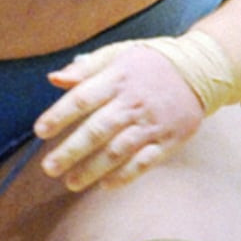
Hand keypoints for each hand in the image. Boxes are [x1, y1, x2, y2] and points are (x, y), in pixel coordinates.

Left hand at [34, 41, 205, 191]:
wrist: (200, 71)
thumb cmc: (149, 63)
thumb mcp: (117, 55)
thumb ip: (85, 69)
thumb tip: (53, 79)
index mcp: (117, 78)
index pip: (82, 98)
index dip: (59, 115)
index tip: (40, 131)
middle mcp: (134, 102)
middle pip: (97, 130)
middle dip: (71, 151)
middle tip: (49, 168)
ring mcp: (152, 123)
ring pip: (118, 150)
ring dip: (93, 169)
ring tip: (71, 183)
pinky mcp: (169, 139)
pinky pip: (144, 162)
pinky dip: (124, 176)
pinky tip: (105, 185)